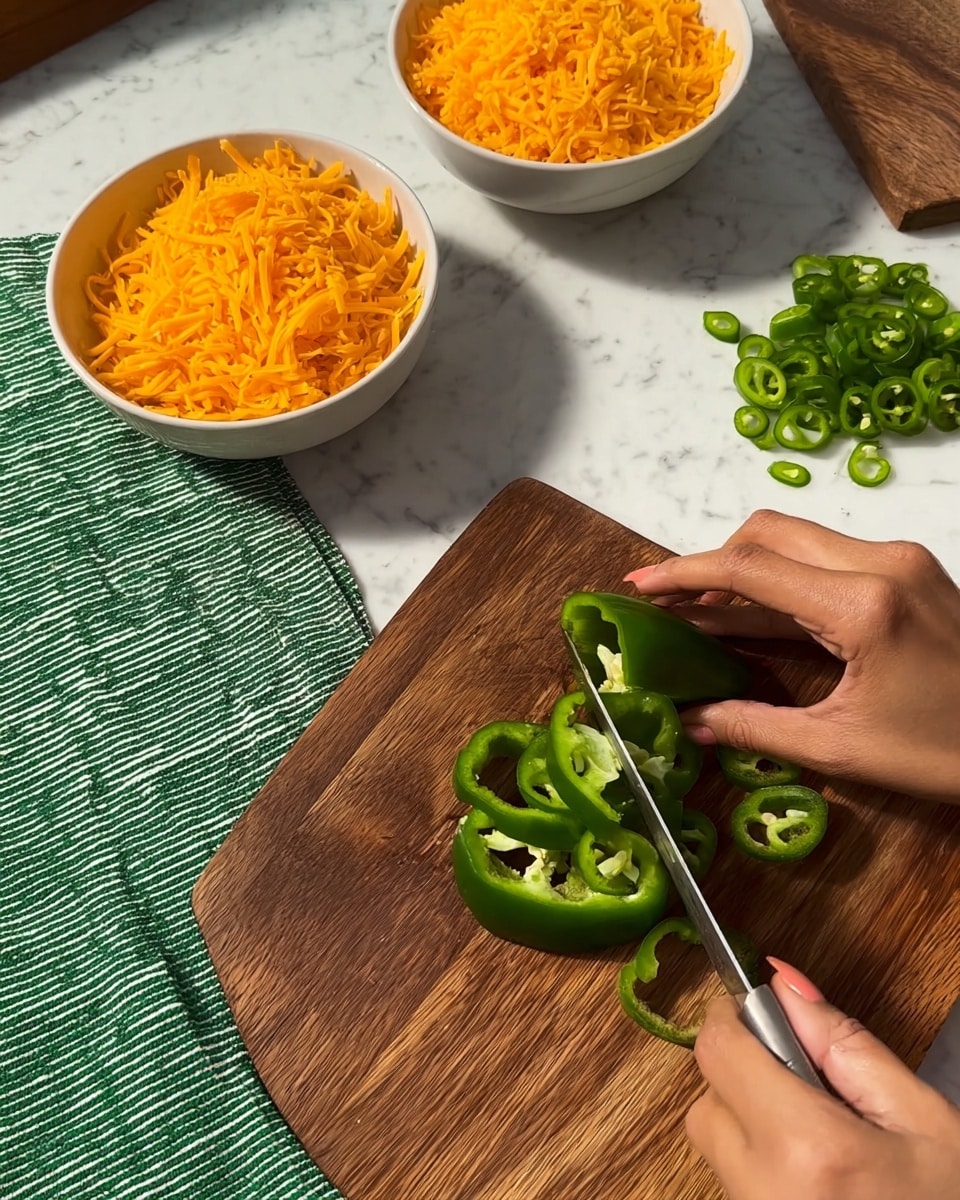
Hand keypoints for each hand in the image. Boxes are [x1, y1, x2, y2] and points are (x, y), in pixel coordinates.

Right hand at [624, 509, 959, 800]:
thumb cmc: (946, 752)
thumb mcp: (842, 748)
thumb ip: (755, 726)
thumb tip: (690, 722)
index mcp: (863, 606)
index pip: (749, 567)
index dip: (684, 573)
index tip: (638, 586)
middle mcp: (882, 563)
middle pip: (767, 534)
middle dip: (708, 564)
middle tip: (665, 603)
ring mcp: (899, 562)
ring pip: (794, 541)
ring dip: (741, 572)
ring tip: (697, 614)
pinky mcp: (908, 571)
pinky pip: (824, 561)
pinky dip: (779, 582)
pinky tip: (748, 616)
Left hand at [686, 963, 959, 1199]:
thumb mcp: (922, 1119)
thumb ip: (845, 1043)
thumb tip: (784, 983)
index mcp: (808, 1148)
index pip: (718, 1050)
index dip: (734, 1016)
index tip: (764, 1012)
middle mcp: (762, 1188)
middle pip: (707, 1095)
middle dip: (745, 1069)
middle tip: (809, 1080)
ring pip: (714, 1138)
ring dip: (750, 1116)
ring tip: (820, 1132)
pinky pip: (733, 1176)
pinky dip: (759, 1157)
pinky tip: (815, 1169)